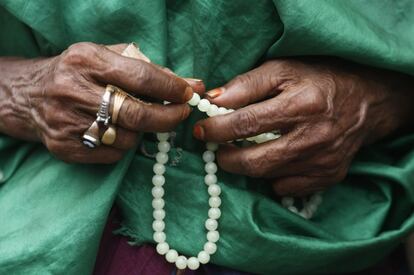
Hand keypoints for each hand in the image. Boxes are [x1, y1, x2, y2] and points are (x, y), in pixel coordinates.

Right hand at [0, 42, 203, 162]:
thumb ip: (150, 69)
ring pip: (127, 138)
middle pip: (137, 113)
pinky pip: (111, 155)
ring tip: (138, 121)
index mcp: (87, 61)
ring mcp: (68, 122)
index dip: (171, 88)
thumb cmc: (79, 73)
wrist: (30, 95)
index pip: (141, 77)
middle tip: (181, 114)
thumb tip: (193, 85)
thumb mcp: (107, 57)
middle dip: (168, 117)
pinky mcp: (65, 147)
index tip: (188, 94)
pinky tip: (117, 132)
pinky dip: (123, 146)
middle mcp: (74, 91)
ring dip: (142, 132)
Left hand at [193, 59, 412, 195]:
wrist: (366, 101)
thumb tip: (213, 101)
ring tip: (242, 150)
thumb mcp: (283, 70)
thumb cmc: (320, 80)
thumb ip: (246, 85)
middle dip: (227, 159)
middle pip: (255, 162)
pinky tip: (273, 158)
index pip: (246, 124)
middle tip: (217, 149)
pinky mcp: (328, 176)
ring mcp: (322, 162)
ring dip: (247, 165)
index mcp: (301, 105)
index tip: (201, 131)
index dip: (217, 130)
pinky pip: (286, 187)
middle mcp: (314, 138)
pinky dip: (272, 176)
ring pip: (267, 176)